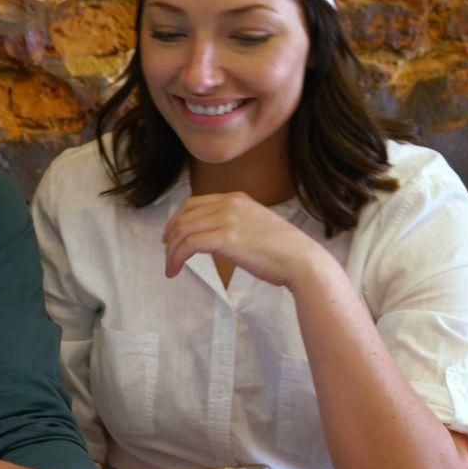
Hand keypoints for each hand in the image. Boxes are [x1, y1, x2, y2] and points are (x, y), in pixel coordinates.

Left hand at [162, 192, 319, 287]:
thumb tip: (215, 238)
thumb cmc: (283, 251)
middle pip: (185, 215)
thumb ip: (235, 225)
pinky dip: (176, 257)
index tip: (171, 235)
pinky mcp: (225, 238)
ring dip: (171, 250)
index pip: (195, 203)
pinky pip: (188, 244)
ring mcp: (227, 218)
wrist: (301, 260)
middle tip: (166, 251)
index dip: (178, 219)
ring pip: (183, 230)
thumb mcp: (256, 226)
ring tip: (170, 267)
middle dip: (171, 234)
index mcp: (237, 198)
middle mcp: (229, 203)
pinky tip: (175, 270)